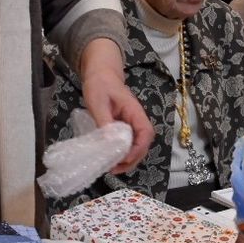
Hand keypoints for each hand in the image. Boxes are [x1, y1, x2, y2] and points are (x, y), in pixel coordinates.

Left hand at [79, 38, 152, 172]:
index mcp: (134, 111)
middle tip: (115, 169)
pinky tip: (110, 159)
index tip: (123, 159)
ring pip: (137, 145)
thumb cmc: (99, 84)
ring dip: (128, 159)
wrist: (99, 73)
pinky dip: (122, 154)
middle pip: (144, 143)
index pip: (145, 133)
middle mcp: (136, 119)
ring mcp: (131, 123)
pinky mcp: (124, 126)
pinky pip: (128, 142)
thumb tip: (111, 143)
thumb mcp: (98, 102)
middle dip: (132, 159)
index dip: (138, 149)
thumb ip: (104, 121)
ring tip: (112, 168)